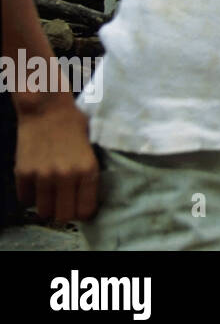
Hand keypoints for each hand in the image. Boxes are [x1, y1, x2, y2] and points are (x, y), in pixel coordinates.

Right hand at [15, 99, 98, 220]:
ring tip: (51, 194)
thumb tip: (88, 196)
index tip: (81, 206)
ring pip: (44, 211)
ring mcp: (42, 176)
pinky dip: (31, 195)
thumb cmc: (74, 124)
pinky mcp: (23, 173)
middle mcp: (66, 176)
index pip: (85, 210)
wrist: (46, 108)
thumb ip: (88, 172)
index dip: (83, 212)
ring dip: (48, 206)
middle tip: (66, 203)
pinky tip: (37, 184)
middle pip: (63, 216)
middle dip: (65, 212)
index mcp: (87, 170)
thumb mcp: (91, 148)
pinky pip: (25, 199)